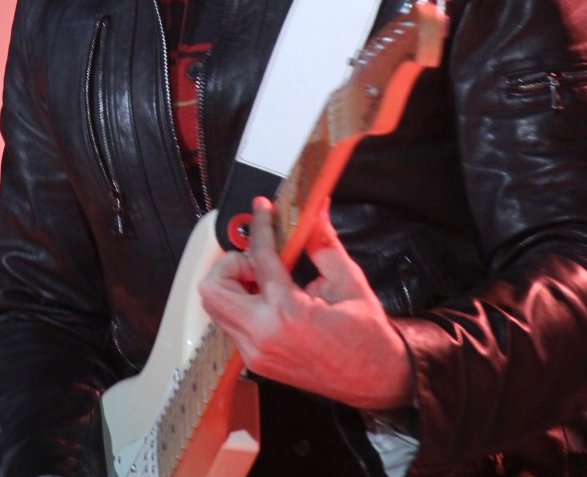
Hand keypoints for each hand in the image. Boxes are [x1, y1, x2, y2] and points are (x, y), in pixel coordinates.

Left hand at [198, 196, 412, 410]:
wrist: (374, 379)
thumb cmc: (365, 335)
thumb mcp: (347, 280)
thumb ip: (322, 241)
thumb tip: (313, 211)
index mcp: (288, 312)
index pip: (259, 256)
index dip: (260, 224)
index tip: (263, 208)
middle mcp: (263, 336)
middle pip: (213, 287)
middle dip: (231, 263)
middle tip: (257, 258)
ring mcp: (255, 353)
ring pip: (214, 307)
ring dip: (231, 284)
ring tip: (262, 278)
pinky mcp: (255, 361)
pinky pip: (229, 323)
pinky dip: (239, 303)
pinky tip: (266, 297)